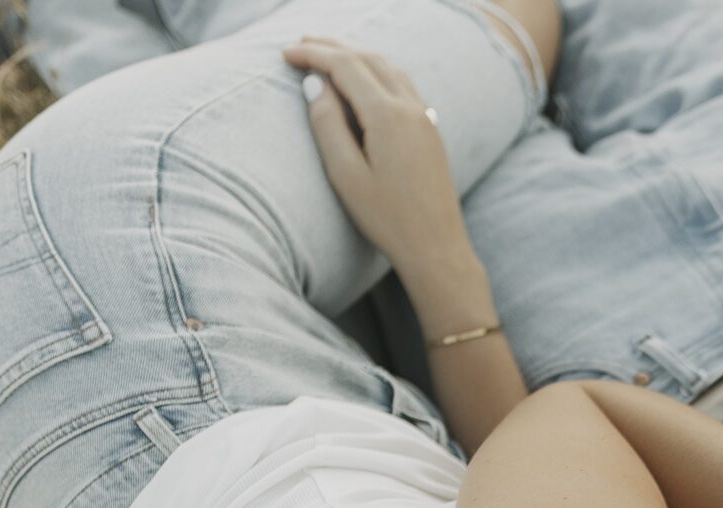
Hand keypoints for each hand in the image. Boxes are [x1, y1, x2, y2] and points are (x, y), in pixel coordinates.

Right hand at [286, 37, 472, 286]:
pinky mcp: (431, 130)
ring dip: (356, 55)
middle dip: (332, 47)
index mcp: (388, 115)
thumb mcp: (345, 174)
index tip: (285, 54)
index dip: (313, 55)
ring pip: (388, 68)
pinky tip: (365, 79)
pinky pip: (402, 85)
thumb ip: (328, 124)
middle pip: (368, 59)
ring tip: (327, 54)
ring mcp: (425, 117)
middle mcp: (411, 108)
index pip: (345, 66)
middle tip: (300, 44)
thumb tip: (316, 84)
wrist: (437, 247)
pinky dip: (377, 70)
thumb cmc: (387, 218)